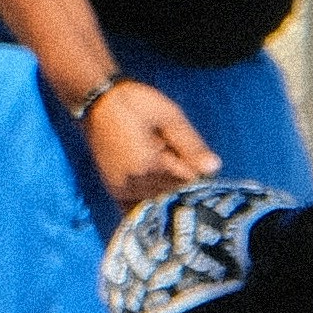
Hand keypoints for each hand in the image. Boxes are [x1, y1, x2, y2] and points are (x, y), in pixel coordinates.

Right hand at [78, 76, 219, 206]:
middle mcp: (133, 183)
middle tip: (184, 162)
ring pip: (159, 202)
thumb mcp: (169, 116)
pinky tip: (158, 197)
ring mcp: (122, 190)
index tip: (201, 164)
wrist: (97, 102)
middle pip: (174, 195)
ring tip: (166, 167)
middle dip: (185, 185)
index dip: (199, 174)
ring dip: (169, 192)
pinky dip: (151, 207)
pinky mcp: (115, 191)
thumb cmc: (136, 103)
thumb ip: (191, 145)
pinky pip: (137, 210)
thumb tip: (215, 168)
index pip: (188, 183)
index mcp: (149, 164)